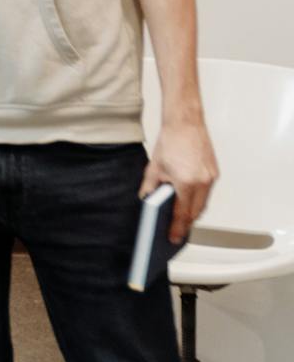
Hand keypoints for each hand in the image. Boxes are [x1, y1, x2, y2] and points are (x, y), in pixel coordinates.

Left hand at [144, 117, 218, 243]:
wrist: (186, 123)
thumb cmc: (170, 142)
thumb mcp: (153, 167)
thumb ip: (150, 188)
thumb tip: (147, 202)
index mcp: (186, 182)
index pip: (181, 213)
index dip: (177, 228)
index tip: (173, 238)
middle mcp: (202, 182)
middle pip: (195, 212)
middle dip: (186, 223)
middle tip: (176, 232)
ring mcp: (211, 177)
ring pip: (203, 204)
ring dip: (193, 212)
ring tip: (181, 219)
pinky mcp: (214, 173)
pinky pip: (207, 193)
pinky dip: (198, 199)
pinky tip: (188, 201)